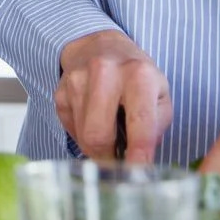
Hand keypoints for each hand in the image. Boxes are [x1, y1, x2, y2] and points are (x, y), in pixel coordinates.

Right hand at [56, 30, 171, 161]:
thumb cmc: (137, 76)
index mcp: (138, 75)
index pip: (139, 124)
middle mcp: (104, 73)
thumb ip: (155, 126)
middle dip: (109, 158)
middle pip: (99, 135)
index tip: (139, 174)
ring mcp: (76, 80)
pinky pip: (70, 128)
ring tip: (110, 136)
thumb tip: (139, 159)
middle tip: (119, 163)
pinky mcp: (59, 91)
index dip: (139, 155)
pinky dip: (83, 134)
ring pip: (83, 135)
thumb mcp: (160, 94)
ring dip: (97, 147)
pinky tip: (93, 121)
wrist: (100, 46)